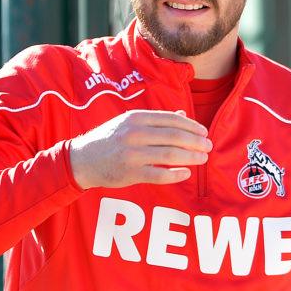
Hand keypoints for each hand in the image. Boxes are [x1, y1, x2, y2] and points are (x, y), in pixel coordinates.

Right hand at [69, 110, 211, 189]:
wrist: (82, 160)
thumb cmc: (109, 139)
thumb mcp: (129, 123)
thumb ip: (156, 120)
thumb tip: (183, 116)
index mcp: (136, 118)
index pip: (171, 120)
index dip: (191, 126)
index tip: (204, 132)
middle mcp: (134, 133)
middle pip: (174, 136)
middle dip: (196, 141)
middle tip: (208, 146)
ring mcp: (131, 154)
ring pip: (170, 154)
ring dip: (191, 157)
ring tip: (203, 158)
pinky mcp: (130, 173)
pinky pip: (159, 174)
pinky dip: (176, 174)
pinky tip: (186, 173)